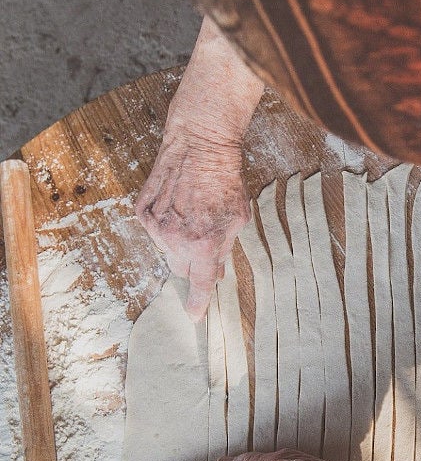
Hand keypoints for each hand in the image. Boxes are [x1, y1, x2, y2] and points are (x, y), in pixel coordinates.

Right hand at [136, 17, 263, 320]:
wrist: (199, 143)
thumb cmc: (224, 179)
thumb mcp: (237, 218)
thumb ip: (224, 249)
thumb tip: (215, 273)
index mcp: (204, 244)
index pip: (199, 284)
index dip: (198, 303)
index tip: (195, 317)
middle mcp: (176, 239)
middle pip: (183, 269)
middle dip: (194, 262)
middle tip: (204, 241)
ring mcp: (156, 226)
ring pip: (167, 251)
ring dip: (180, 242)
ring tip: (192, 214)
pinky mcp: (142, 211)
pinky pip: (154, 232)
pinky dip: (165, 225)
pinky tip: (178, 204)